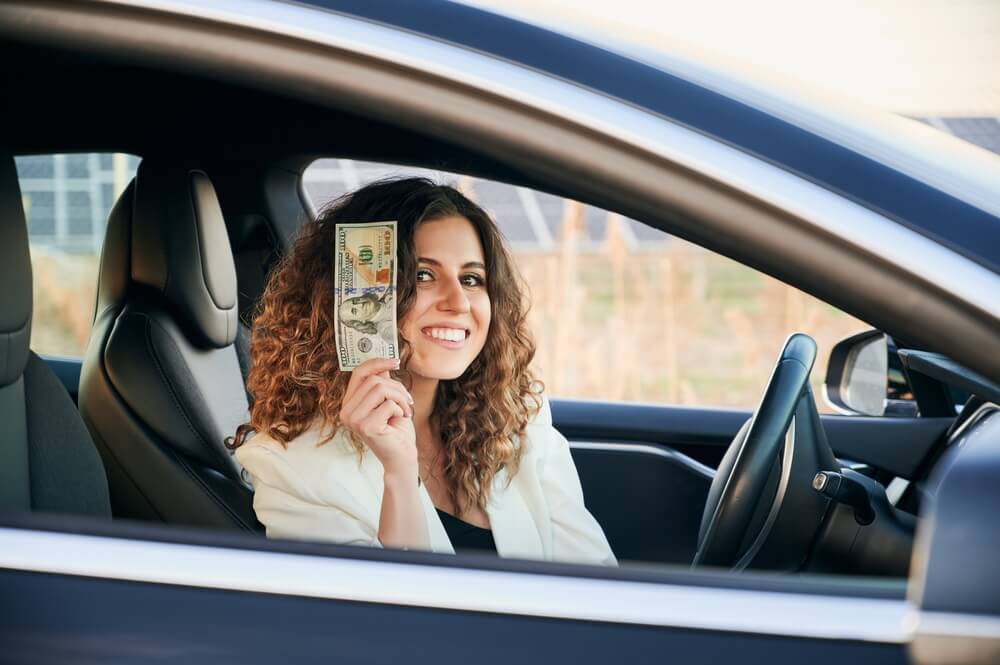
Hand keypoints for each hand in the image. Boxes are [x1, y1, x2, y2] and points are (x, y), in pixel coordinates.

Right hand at [339, 358, 415, 473]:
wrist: (401, 457)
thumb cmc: (396, 429)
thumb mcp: (389, 401)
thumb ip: (382, 383)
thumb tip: (383, 362)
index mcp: (348, 403)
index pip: (358, 373)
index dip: (377, 362)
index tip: (395, 361)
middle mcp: (346, 411)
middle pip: (374, 380)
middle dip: (397, 387)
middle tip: (408, 400)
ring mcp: (353, 420)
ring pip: (381, 388)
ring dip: (400, 397)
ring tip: (405, 410)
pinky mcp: (366, 427)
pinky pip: (388, 404)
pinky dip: (400, 410)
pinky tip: (400, 421)